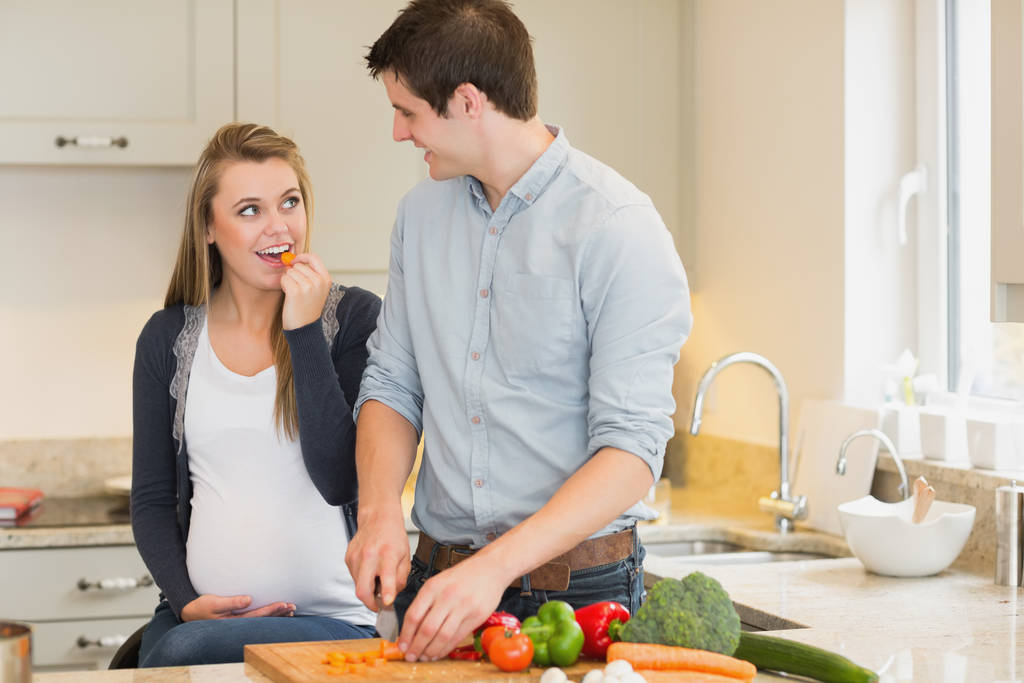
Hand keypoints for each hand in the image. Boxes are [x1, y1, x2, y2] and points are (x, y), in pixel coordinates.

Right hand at [180, 594, 295, 620]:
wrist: (190, 613)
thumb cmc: (201, 607)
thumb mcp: (213, 602)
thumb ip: (231, 602)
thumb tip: (248, 599)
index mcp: (234, 621)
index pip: (258, 615)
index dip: (272, 610)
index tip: (284, 603)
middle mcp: (239, 624)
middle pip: (263, 619)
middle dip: (279, 612)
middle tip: (292, 606)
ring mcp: (239, 622)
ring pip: (262, 619)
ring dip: (276, 614)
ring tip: (290, 610)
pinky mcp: (238, 618)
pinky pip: (257, 617)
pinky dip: (269, 614)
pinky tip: (278, 612)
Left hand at [280, 251, 331, 330]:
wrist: (305, 327)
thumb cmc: (308, 307)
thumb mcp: (317, 289)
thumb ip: (310, 273)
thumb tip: (291, 259)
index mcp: (326, 279)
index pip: (313, 257)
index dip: (302, 257)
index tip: (295, 262)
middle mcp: (319, 281)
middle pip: (299, 265)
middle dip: (293, 273)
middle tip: (296, 287)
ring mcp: (307, 286)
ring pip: (290, 272)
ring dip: (288, 280)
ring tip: (294, 293)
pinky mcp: (295, 292)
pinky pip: (284, 279)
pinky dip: (283, 285)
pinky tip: (288, 295)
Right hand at [345, 506, 410, 611]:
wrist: (378, 518)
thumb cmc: (393, 536)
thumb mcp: (406, 557)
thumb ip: (400, 579)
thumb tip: (391, 598)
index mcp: (387, 554)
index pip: (386, 577)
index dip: (387, 593)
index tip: (386, 604)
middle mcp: (369, 555)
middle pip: (362, 590)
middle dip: (370, 604)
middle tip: (378, 605)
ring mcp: (355, 557)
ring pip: (357, 586)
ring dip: (367, 589)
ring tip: (377, 579)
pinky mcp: (348, 558)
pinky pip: (354, 577)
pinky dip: (362, 579)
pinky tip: (370, 570)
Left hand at [398, 554, 510, 661]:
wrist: (490, 568)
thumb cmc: (461, 577)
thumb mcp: (438, 582)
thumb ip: (425, 603)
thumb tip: (410, 630)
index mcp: (433, 587)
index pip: (414, 615)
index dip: (405, 635)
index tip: (401, 646)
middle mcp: (447, 596)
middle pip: (427, 629)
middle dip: (416, 647)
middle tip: (410, 656)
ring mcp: (463, 606)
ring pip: (443, 636)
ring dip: (431, 651)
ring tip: (425, 657)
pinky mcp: (477, 616)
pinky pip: (458, 637)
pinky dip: (446, 648)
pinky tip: (439, 652)